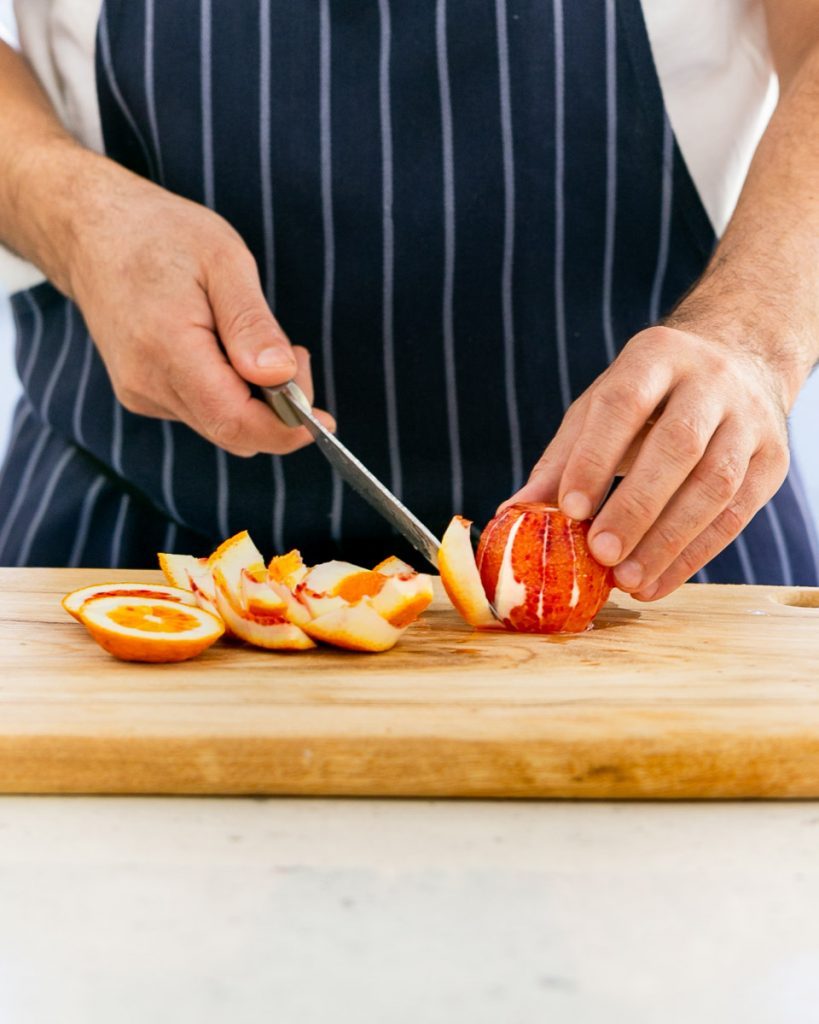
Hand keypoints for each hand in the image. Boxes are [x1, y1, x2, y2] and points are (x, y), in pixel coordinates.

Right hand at [67, 163, 333, 455]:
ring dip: (256, 400)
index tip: (323, 418)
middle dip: (279, 410)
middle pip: (232, 431)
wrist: (91, 231)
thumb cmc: (160, 235)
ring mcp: (141, 393)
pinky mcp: (142, 394)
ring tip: (254, 341)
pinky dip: (231, 394)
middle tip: (295, 354)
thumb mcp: (223, 260)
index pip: (234, 420)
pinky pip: (202, 412)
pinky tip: (227, 349)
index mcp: (166, 347)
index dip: (285, 430)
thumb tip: (281, 376)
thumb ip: (252, 324)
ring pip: (220, 425)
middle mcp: (147, 383)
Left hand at [505, 326, 791, 599]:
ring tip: (628, 581)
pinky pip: (738, 514)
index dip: (597, 457)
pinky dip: (695, 555)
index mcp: (657, 356)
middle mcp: (711, 381)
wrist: (739, 363)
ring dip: (669, 540)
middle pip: (678, 446)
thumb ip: (562, 457)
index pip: (625, 403)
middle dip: (637, 506)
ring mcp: (749, 419)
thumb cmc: (651, 395)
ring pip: (715, 484)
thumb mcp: (600, 408)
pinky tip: (659, 582)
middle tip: (601, 554)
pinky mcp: (773, 459)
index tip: (571, 509)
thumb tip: (513, 511)